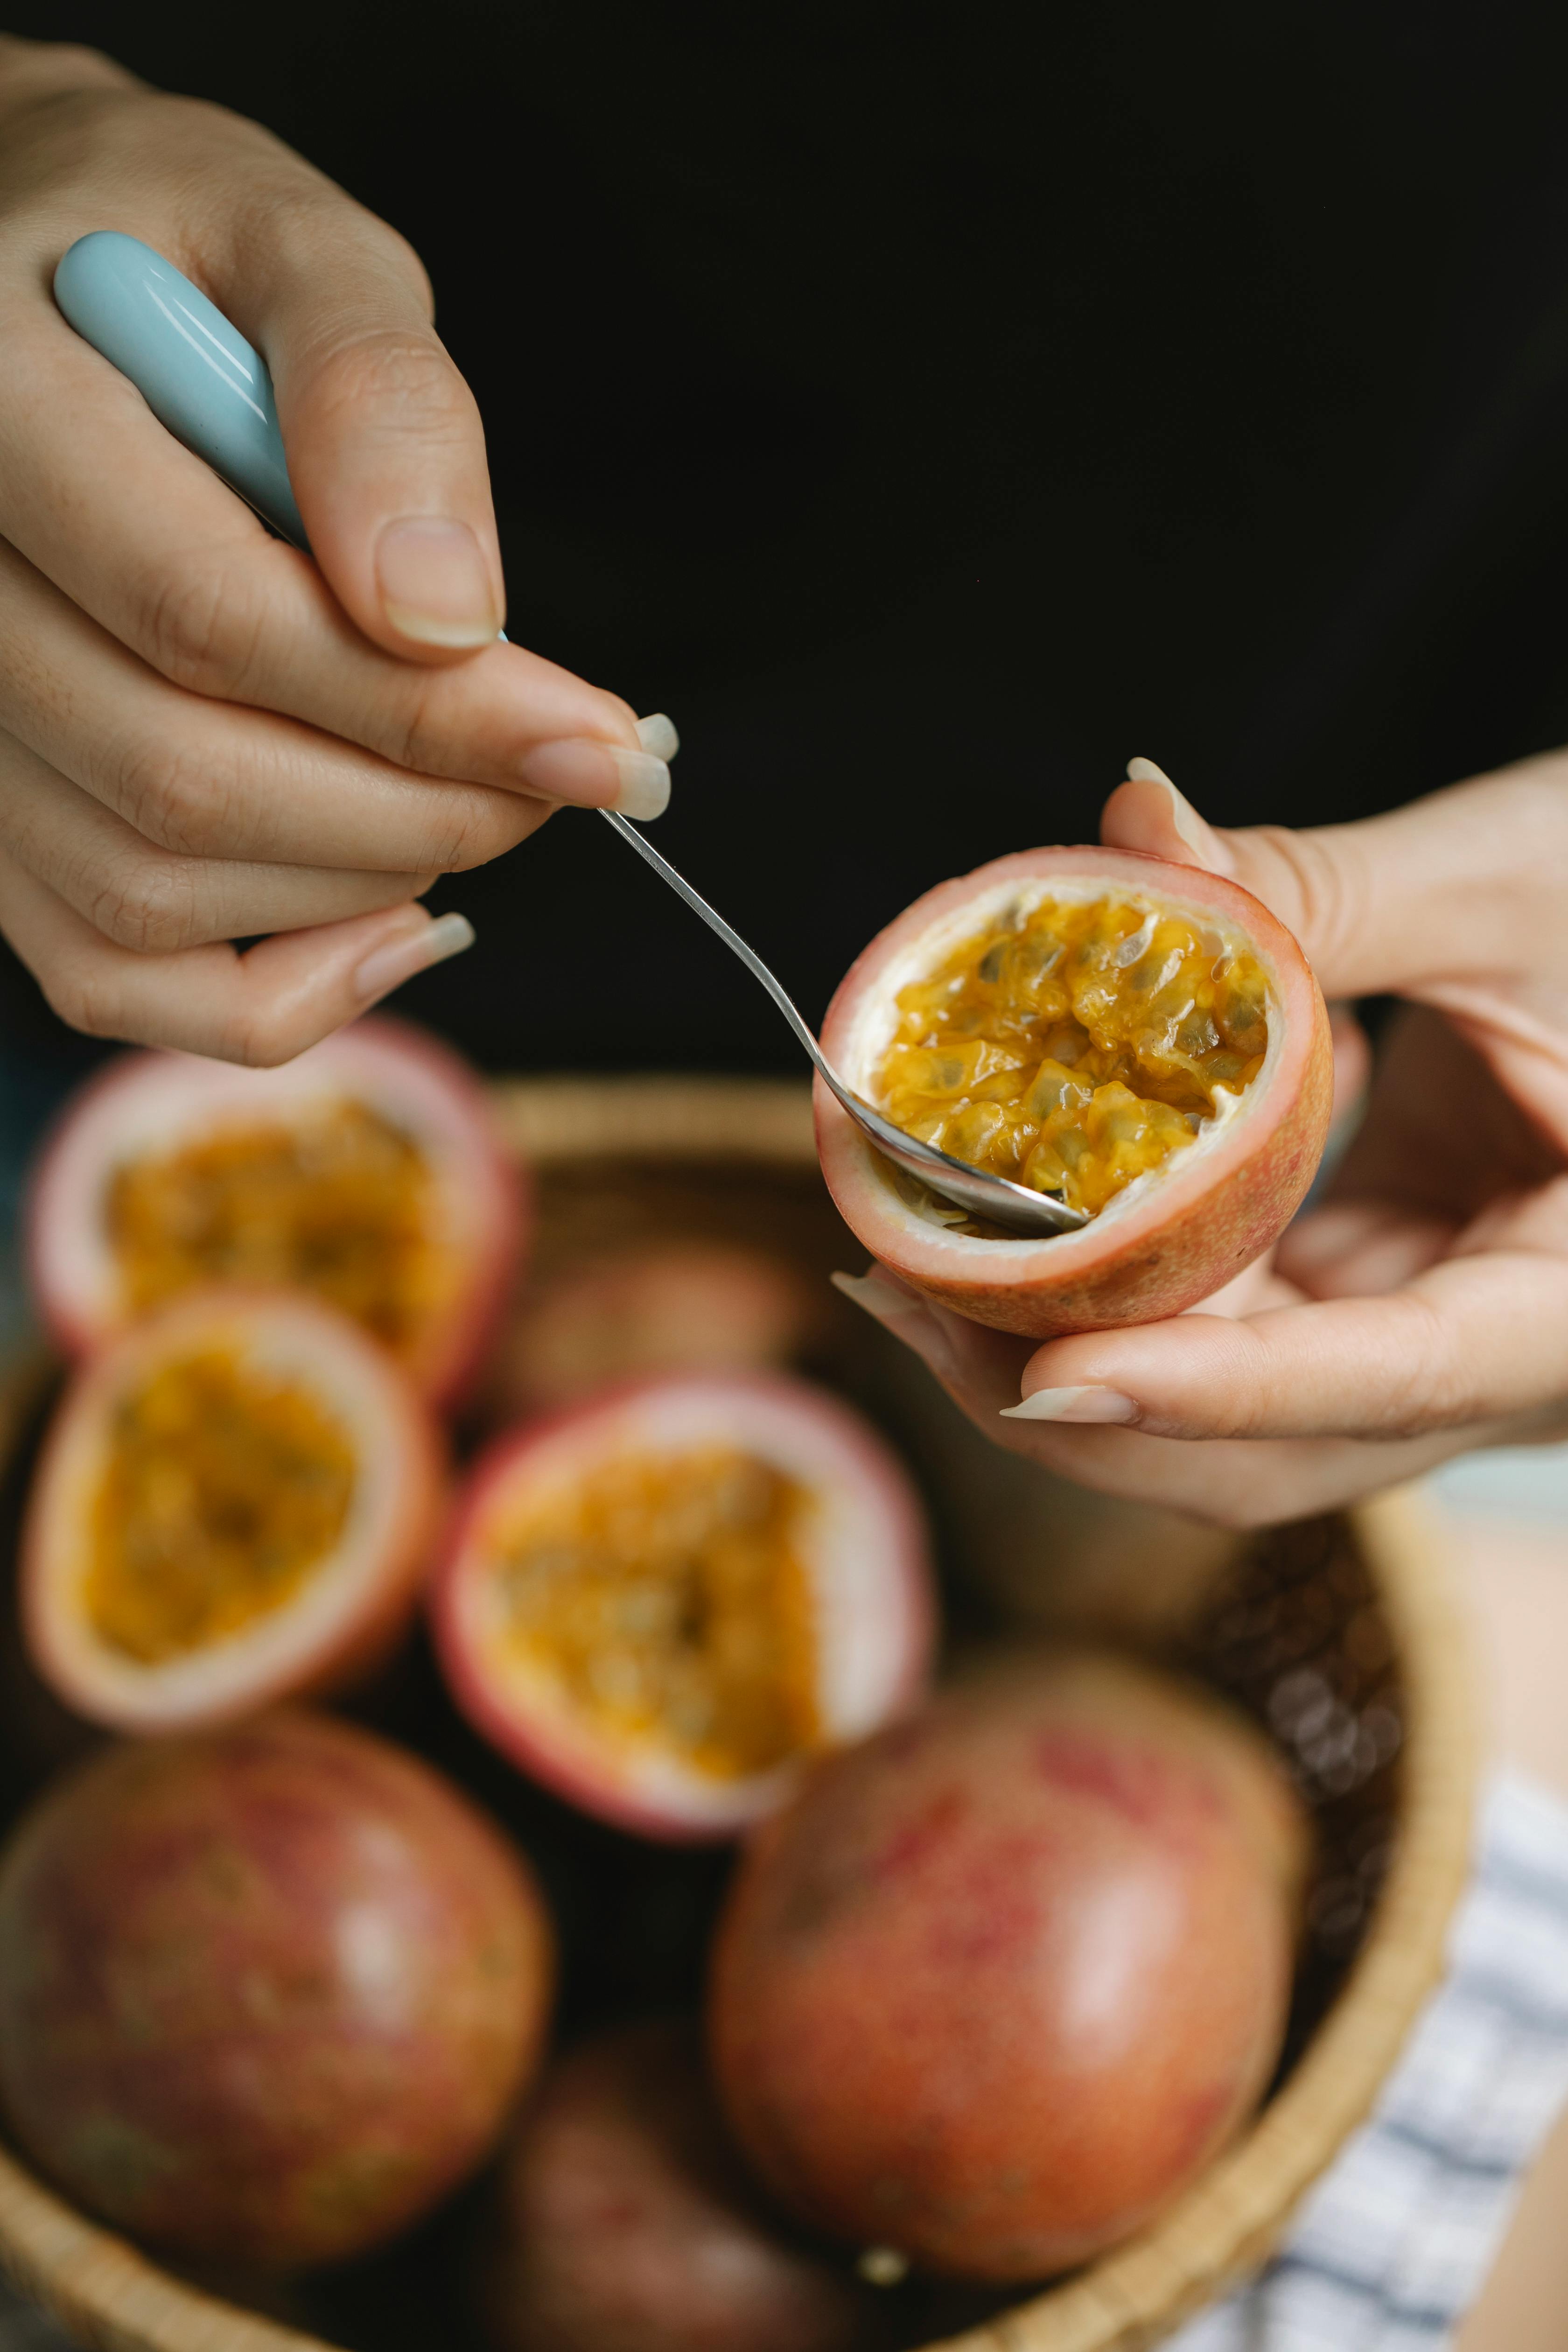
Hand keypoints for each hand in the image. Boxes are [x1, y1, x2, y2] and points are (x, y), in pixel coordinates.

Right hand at [0, 39, 668, 1062]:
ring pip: (150, 890)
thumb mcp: (290, 239)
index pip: (210, 619)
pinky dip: (267, 994)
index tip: (605, 744)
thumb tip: (448, 614)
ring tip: (478, 804)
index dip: (435, 710)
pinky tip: (389, 926)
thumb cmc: (170, 248)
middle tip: (564, 773)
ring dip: (361, 885)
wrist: (24, 278)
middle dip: (422, 806)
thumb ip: (374, 391)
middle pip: (183, 778)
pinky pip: (99, 973)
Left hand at [838, 750, 1567, 1524]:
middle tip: (899, 1293)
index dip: (1208, 1389)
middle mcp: (1505, 1359)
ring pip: (1227, 1404)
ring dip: (1063, 1341)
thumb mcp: (1524, 883)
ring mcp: (1430, 1335)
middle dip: (1074, 1392)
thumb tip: (1132, 825)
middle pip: (1269, 1445)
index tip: (1041, 1373)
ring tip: (907, 1258)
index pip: (1384, 1381)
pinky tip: (1009, 1209)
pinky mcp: (1379, 1289)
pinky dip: (1114, 1274)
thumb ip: (1328, 882)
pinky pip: (1230, 1319)